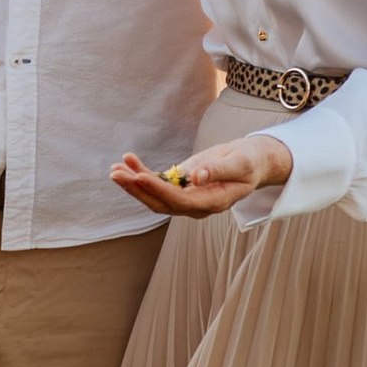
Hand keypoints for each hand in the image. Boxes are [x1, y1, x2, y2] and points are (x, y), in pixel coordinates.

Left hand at [111, 131, 293, 219]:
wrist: (251, 162)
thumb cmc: (248, 162)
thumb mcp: (239, 163)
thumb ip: (219, 170)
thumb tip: (197, 178)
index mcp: (212, 203)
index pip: (180, 201)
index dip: (158, 190)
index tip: (139, 176)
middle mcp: (195, 205)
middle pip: (160, 203)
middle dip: (137, 189)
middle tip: (117, 174)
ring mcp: (186, 197)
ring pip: (154, 195)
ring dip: (133, 183)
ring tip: (115, 169)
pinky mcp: (180, 186)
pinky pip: (157, 183)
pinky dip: (140, 173)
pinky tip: (126, 161)